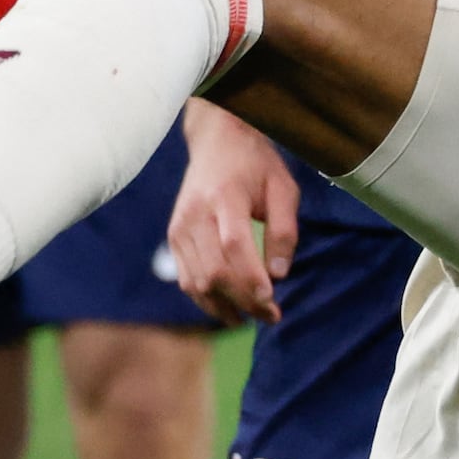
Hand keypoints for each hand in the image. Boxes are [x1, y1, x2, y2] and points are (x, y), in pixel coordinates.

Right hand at [168, 103, 299, 323]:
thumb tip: (279, 274)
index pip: (234, 245)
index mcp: (224, 196)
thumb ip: (284, 231)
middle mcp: (196, 214)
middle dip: (243, 300)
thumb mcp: (283, 188)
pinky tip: (228, 308)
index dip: (251, 277)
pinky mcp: (174, 237)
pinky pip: (186, 278)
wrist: (217, 140)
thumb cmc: (256, 164)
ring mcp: (180, 227)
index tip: (271, 300)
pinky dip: (206, 299)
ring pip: (196, 281)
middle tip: (271, 316)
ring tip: (250, 318)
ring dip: (224, 307)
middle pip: (214, 270)